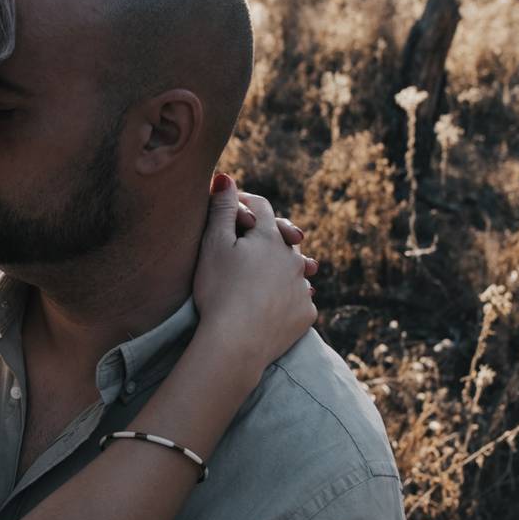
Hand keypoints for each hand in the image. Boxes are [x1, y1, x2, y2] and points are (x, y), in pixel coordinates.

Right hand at [193, 174, 317, 370]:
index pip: (261, 207)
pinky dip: (287, 297)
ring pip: (295, 269)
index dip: (244, 203)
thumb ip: (221, 208)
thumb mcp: (213, 244)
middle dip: (267, 237)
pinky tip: (274, 303)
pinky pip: (299, 299)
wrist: (236, 342)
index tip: (229, 209)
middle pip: (282, 238)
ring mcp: (302, 287)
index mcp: (270, 236)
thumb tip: (224, 177)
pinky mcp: (305, 314)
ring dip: (281, 268)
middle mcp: (294, 258)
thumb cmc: (218, 289)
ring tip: (265, 276)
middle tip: (248, 245)